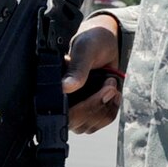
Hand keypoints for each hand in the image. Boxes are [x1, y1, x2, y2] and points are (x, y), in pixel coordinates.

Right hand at [64, 13, 122, 134]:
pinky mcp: (91, 109)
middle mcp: (63, 100)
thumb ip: (77, 68)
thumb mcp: (84, 50)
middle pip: (79, 123)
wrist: (107, 43)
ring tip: (110, 85)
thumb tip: (65, 87)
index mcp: (55, 85)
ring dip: (107, 106)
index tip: (102, 90)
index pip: (62, 113)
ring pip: (92, 124)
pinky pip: (102, 120)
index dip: (83, 109)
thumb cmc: (92, 41)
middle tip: (109, 84)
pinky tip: (113, 92)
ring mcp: (77, 107)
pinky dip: (112, 107)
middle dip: (99, 105)